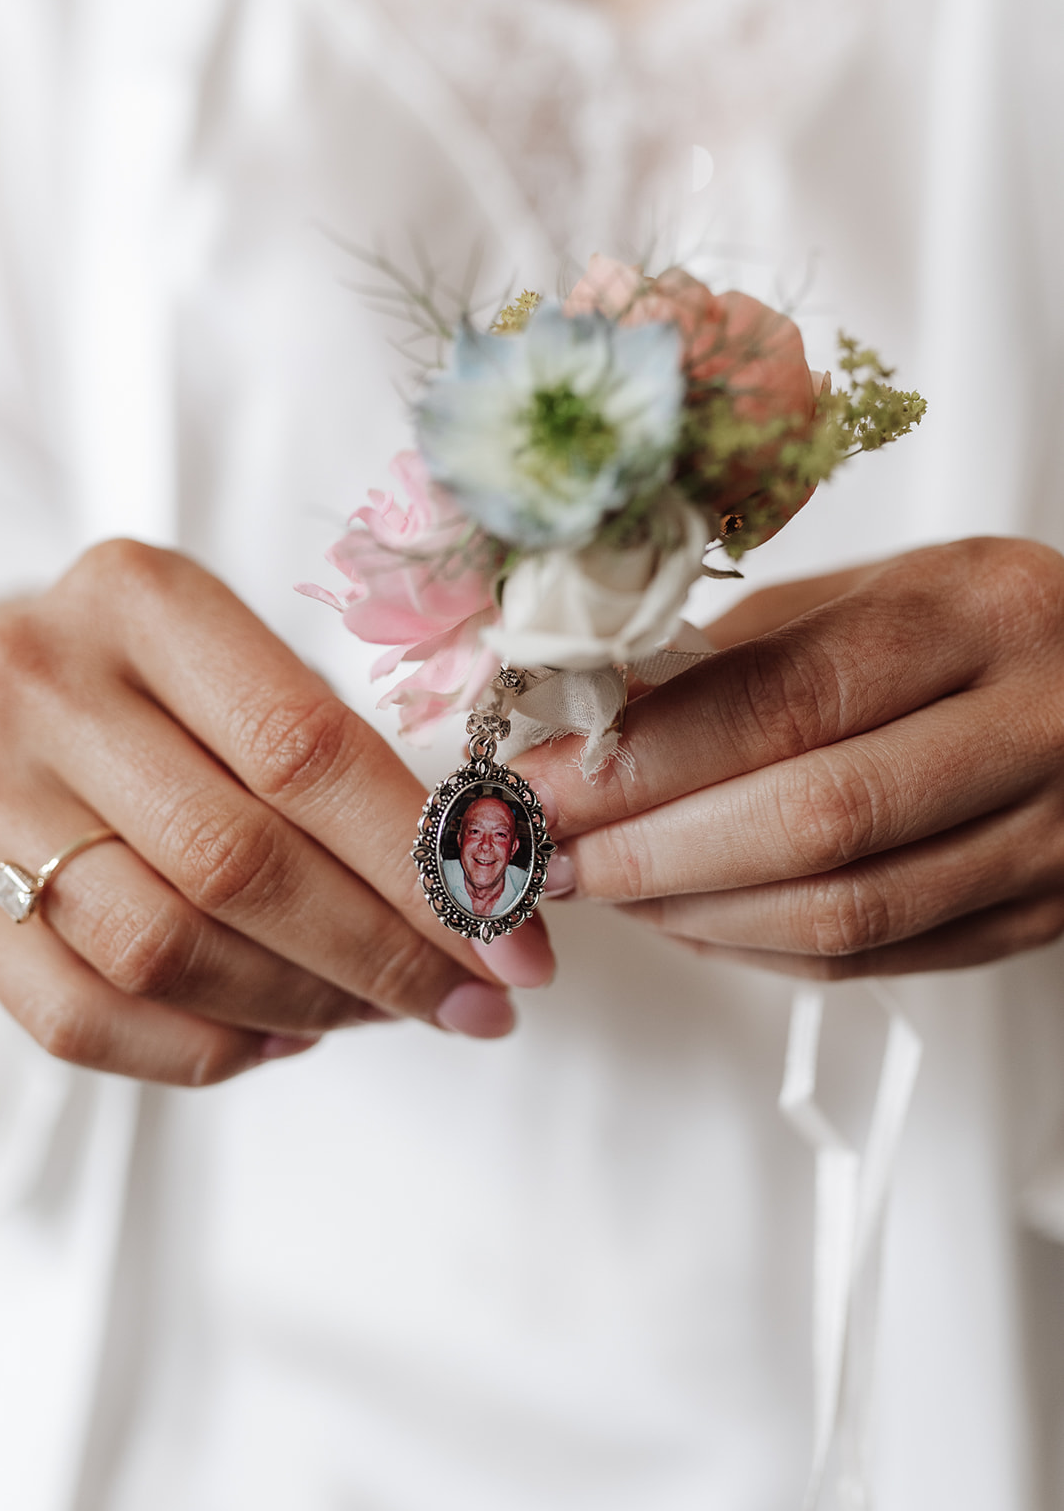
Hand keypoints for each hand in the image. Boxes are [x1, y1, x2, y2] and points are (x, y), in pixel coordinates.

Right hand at [0, 542, 552, 1083]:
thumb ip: (320, 738)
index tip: (514, 936)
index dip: (422, 861)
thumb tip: (464, 877)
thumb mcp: (225, 644)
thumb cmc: (134, 662)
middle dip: (385, 954)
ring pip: (165, 951)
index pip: (307, 751)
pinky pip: (79, 1018)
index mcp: (142, 603)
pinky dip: (201, 1050)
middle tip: (475, 999)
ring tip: (391, 1012)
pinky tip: (284, 1037)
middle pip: (241, 863)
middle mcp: (54, 693)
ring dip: (306, 1005)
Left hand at [521, 538, 1063, 979]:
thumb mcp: (874, 590)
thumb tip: (592, 724)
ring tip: (602, 884)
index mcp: (981, 614)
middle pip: (811, 821)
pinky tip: (686, 917)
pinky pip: (872, 960)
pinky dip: (756, 949)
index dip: (643, 756)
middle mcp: (1033, 729)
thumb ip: (744, 655)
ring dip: (693, 913)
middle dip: (650, 849)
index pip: (784, 699)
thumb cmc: (983, 623)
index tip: (537, 781)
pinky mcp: (1036, 918)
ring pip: (843, 913)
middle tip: (549, 851)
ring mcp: (1049, 839)